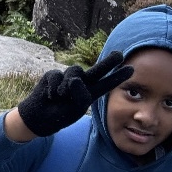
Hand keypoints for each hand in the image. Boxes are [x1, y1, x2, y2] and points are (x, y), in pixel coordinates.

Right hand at [16, 51, 132, 137]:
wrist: (40, 116)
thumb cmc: (60, 114)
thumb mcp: (76, 109)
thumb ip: (80, 95)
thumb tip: (75, 79)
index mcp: (90, 93)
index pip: (106, 84)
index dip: (118, 76)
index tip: (132, 69)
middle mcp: (81, 83)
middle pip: (97, 69)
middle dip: (108, 62)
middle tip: (120, 54)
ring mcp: (67, 78)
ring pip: (74, 72)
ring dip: (67, 86)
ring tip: (60, 97)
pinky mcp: (53, 75)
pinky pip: (57, 76)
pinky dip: (54, 88)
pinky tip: (50, 95)